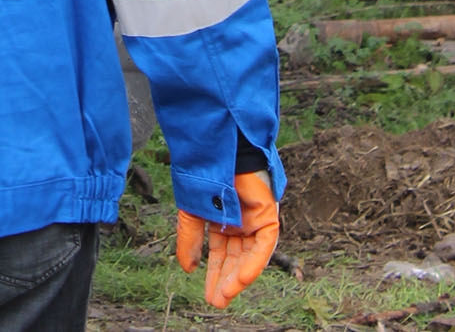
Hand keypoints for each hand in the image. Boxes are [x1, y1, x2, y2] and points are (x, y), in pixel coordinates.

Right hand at [176, 171, 279, 308]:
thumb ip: (190, 240)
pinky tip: (242, 278)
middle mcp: (242, 225)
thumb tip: (188, 269)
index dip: (215, 275)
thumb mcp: (191, 214)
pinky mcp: (267, 215)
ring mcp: (255, 221)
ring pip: (250, 256)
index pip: (222, 256)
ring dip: (239, 277)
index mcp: (224, 223)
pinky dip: (254, 262)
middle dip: (226, 281)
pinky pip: (264, 245)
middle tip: (216, 301)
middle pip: (237, 260)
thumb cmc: (203, 178)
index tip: (209, 295)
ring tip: (225, 295)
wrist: (215, 152)